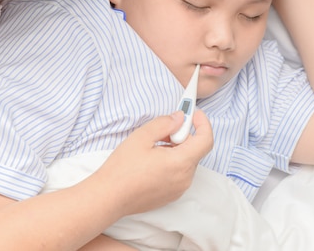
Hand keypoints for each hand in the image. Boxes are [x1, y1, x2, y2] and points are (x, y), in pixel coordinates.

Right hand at [93, 110, 212, 215]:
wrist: (108, 198)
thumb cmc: (122, 169)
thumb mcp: (142, 137)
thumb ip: (165, 123)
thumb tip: (180, 118)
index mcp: (180, 163)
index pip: (206, 140)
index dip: (203, 124)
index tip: (193, 114)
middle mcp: (185, 178)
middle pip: (195, 149)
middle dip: (183, 136)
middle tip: (164, 130)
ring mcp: (179, 188)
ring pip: (187, 161)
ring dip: (177, 149)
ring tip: (154, 147)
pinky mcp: (172, 195)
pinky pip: (180, 173)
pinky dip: (173, 162)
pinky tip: (153, 161)